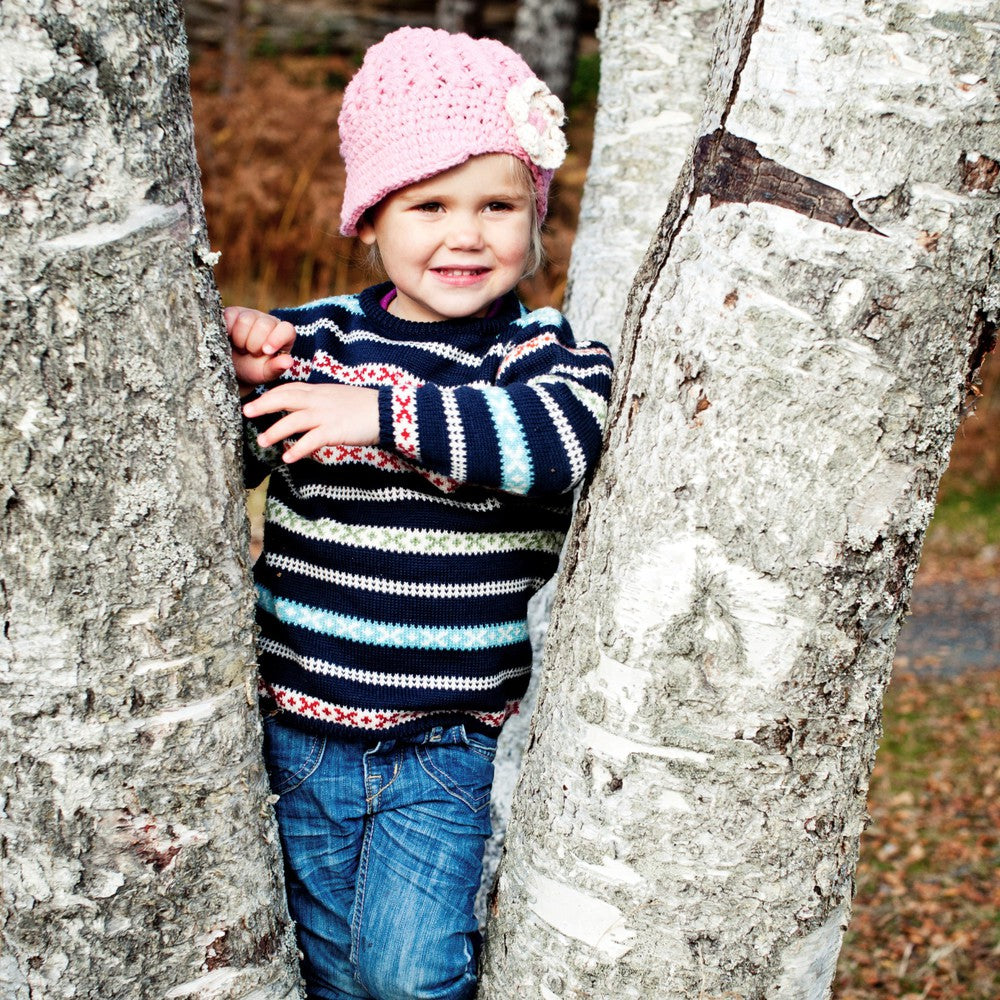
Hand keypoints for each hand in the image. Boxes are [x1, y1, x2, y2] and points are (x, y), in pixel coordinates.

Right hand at [225, 306, 295, 389]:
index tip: (265, 351)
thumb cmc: (253, 369)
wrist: (231, 367)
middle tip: (250, 353)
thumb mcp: (265, 373)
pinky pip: (229, 316)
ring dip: (240, 339)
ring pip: (245, 320)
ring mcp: (251, 314)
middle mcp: (269, 321)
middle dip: (254, 344)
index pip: (286, 330)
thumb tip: (289, 362)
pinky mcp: (233, 312)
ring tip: (241, 347)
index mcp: (283, 335)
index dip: (276, 339)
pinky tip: (230, 338)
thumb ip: (277, 368)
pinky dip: (227, 330)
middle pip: (263, 325)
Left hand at [243, 382, 380, 462]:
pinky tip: (287, 458)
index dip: (270, 394)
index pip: (289, 388)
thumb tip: (307, 411)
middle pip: (284, 398)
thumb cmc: (366, 407)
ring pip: (293, 420)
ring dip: (275, 431)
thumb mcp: (339, 398)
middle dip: (263, 405)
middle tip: (246, 412)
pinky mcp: (335, 430)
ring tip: (261, 442)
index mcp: (320, 390)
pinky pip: (311, 440)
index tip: (256, 401)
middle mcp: (319, 399)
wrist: (388, 412)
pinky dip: (298, 449)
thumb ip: (321, 402)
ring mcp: (326, 415)